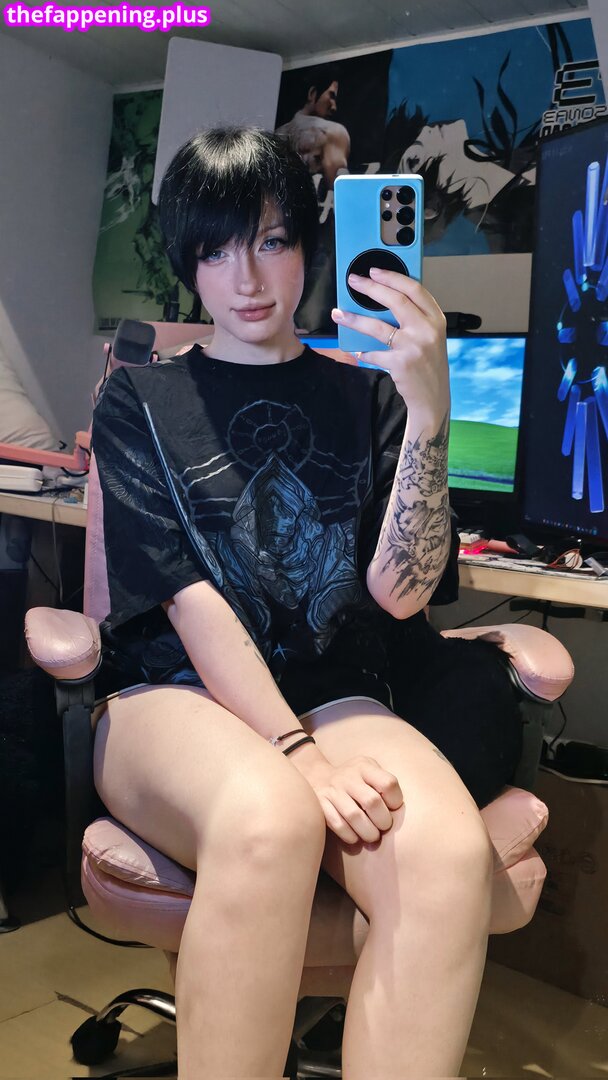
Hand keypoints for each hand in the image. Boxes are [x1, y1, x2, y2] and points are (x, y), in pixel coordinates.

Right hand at [302, 755, 403, 844]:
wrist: (318, 778)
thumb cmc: (354, 779)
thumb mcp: (368, 770)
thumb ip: (383, 783)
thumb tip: (397, 811)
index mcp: (364, 766)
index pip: (388, 783)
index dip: (395, 800)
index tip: (393, 808)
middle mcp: (348, 776)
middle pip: (372, 802)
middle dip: (383, 821)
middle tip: (384, 826)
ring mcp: (332, 790)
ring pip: (354, 816)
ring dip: (368, 832)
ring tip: (373, 836)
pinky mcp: (320, 804)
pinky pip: (338, 825)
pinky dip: (350, 835)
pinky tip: (355, 837)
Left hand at [331, 268, 449, 418]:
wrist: (433, 398)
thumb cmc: (429, 365)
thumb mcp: (430, 337)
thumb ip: (415, 319)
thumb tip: (383, 301)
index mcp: (436, 319)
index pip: (414, 289)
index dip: (392, 276)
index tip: (374, 271)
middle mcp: (428, 330)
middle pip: (395, 300)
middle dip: (370, 288)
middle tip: (353, 281)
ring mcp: (414, 346)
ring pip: (377, 326)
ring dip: (354, 319)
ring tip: (339, 313)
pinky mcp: (401, 363)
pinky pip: (374, 353)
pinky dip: (364, 353)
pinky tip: (358, 352)